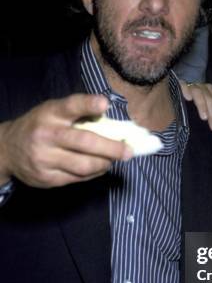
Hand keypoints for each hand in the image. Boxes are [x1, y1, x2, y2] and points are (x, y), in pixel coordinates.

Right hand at [0, 94, 132, 187]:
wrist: (8, 149)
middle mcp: (46, 135)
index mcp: (50, 113)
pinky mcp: (46, 178)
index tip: (104, 103)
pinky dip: (93, 174)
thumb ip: (79, 114)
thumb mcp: (54, 112)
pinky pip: (77, 179)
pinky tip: (99, 167)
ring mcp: (44, 158)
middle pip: (84, 142)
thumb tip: (114, 123)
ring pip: (83, 165)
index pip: (70, 106)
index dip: (88, 104)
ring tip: (114, 160)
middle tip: (128, 152)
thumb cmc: (41, 126)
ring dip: (104, 163)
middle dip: (111, 148)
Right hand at [180, 81, 211, 131]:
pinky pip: (183, 85)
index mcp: (210, 91)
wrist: (179, 93)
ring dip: (202, 105)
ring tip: (204, 118)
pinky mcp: (179, 84)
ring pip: (199, 93)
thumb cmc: (198, 103)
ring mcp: (190, 85)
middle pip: (210, 99)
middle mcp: (202, 87)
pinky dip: (186, 90)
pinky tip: (187, 98)